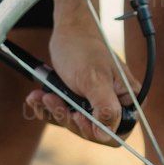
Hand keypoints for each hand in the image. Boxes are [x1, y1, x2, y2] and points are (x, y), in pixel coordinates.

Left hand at [25, 31, 139, 147]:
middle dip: (67, 117)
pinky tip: (36, 97)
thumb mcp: (94, 79)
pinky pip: (61, 113)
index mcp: (127, 101)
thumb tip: (106, 136)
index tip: (76, 116)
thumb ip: (105, 109)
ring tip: (42, 95)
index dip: (94, 132)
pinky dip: (47, 107)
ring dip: (53, 111)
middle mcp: (114, 104)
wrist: (67, 28)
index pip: (115, 134)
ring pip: (72, 123)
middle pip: (90, 131)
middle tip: (52, 99)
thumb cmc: (83, 48)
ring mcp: (94, 102)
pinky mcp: (77, 99)